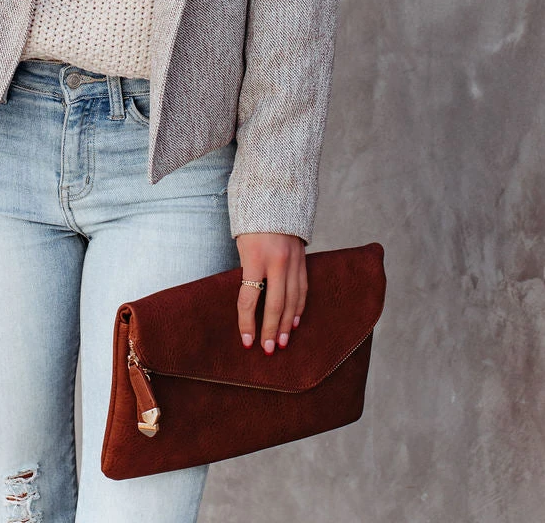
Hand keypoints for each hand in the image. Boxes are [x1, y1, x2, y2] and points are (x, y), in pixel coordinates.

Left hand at [236, 232, 306, 353]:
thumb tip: (249, 302)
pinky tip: (293, 322)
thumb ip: (247, 271)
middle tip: (267, 350)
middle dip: (270, 330)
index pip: (249, 298)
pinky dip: (298, 308)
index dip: (246, 323)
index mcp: (255, 257)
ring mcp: (292, 261)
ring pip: (292, 300)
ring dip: (286, 324)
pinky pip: (302, 289)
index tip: (246, 341)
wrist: (275, 195)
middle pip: (274, 304)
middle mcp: (276, 262)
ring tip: (281, 343)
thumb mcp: (242, 244)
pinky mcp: (302, 260)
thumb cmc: (251, 222)